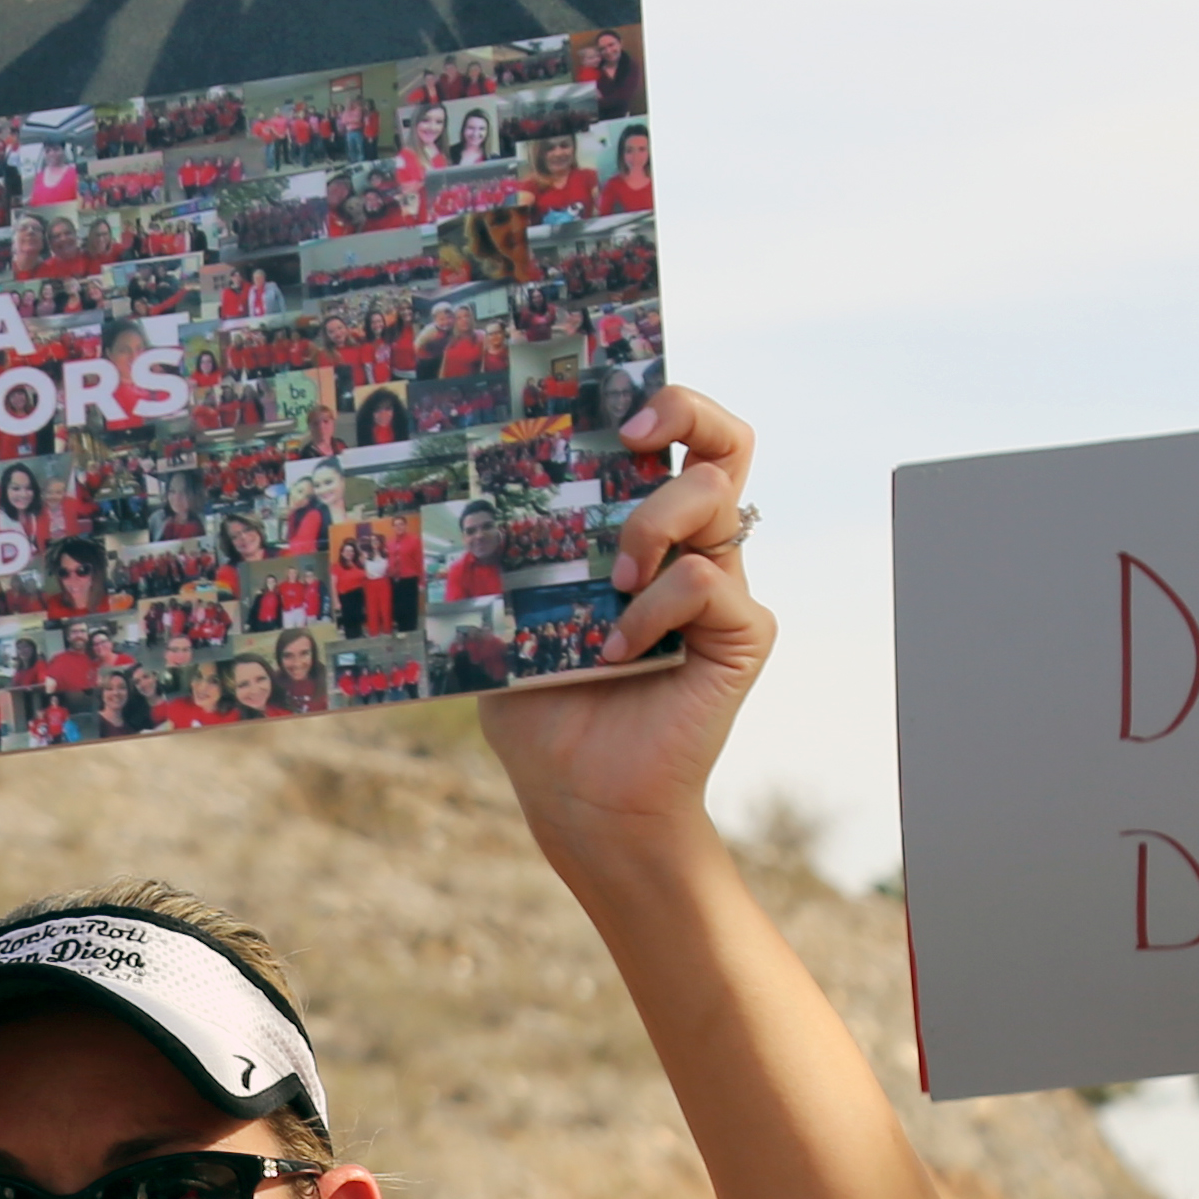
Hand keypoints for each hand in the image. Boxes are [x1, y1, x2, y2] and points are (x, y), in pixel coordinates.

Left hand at [476, 385, 767, 854]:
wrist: (581, 795)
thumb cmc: (543, 707)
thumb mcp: (507, 618)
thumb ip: (506, 558)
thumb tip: (457, 492)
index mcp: (640, 530)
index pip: (672, 437)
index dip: (659, 403)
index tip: (609, 411)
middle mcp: (690, 547)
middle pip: (723, 440)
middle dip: (685, 410)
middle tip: (632, 437)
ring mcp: (721, 588)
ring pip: (715, 497)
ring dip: (653, 522)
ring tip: (613, 579)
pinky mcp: (741, 634)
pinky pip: (709, 582)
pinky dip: (657, 608)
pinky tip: (618, 650)